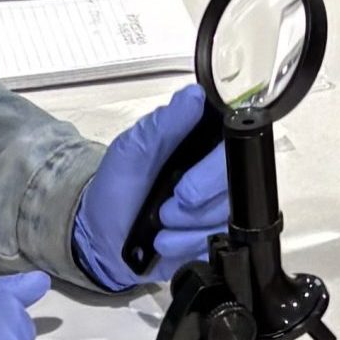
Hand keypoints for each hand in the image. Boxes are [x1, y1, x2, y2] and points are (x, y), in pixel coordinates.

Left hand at [71, 85, 227, 289]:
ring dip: (186, 225)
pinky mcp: (215, 234)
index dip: (215, 162)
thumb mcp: (130, 151)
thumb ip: (162, 125)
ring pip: (226, 212)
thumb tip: (194, 95)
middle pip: (236, 178)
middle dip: (196, 199)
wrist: (103, 240)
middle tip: (165, 205)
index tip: (187, 179)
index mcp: (197, 140)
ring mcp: (217, 203)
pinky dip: (187, 243)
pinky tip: (166, 241)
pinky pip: (219, 238)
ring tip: (159, 224)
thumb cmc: (115, 188)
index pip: (232, 138)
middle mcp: (214, 169)